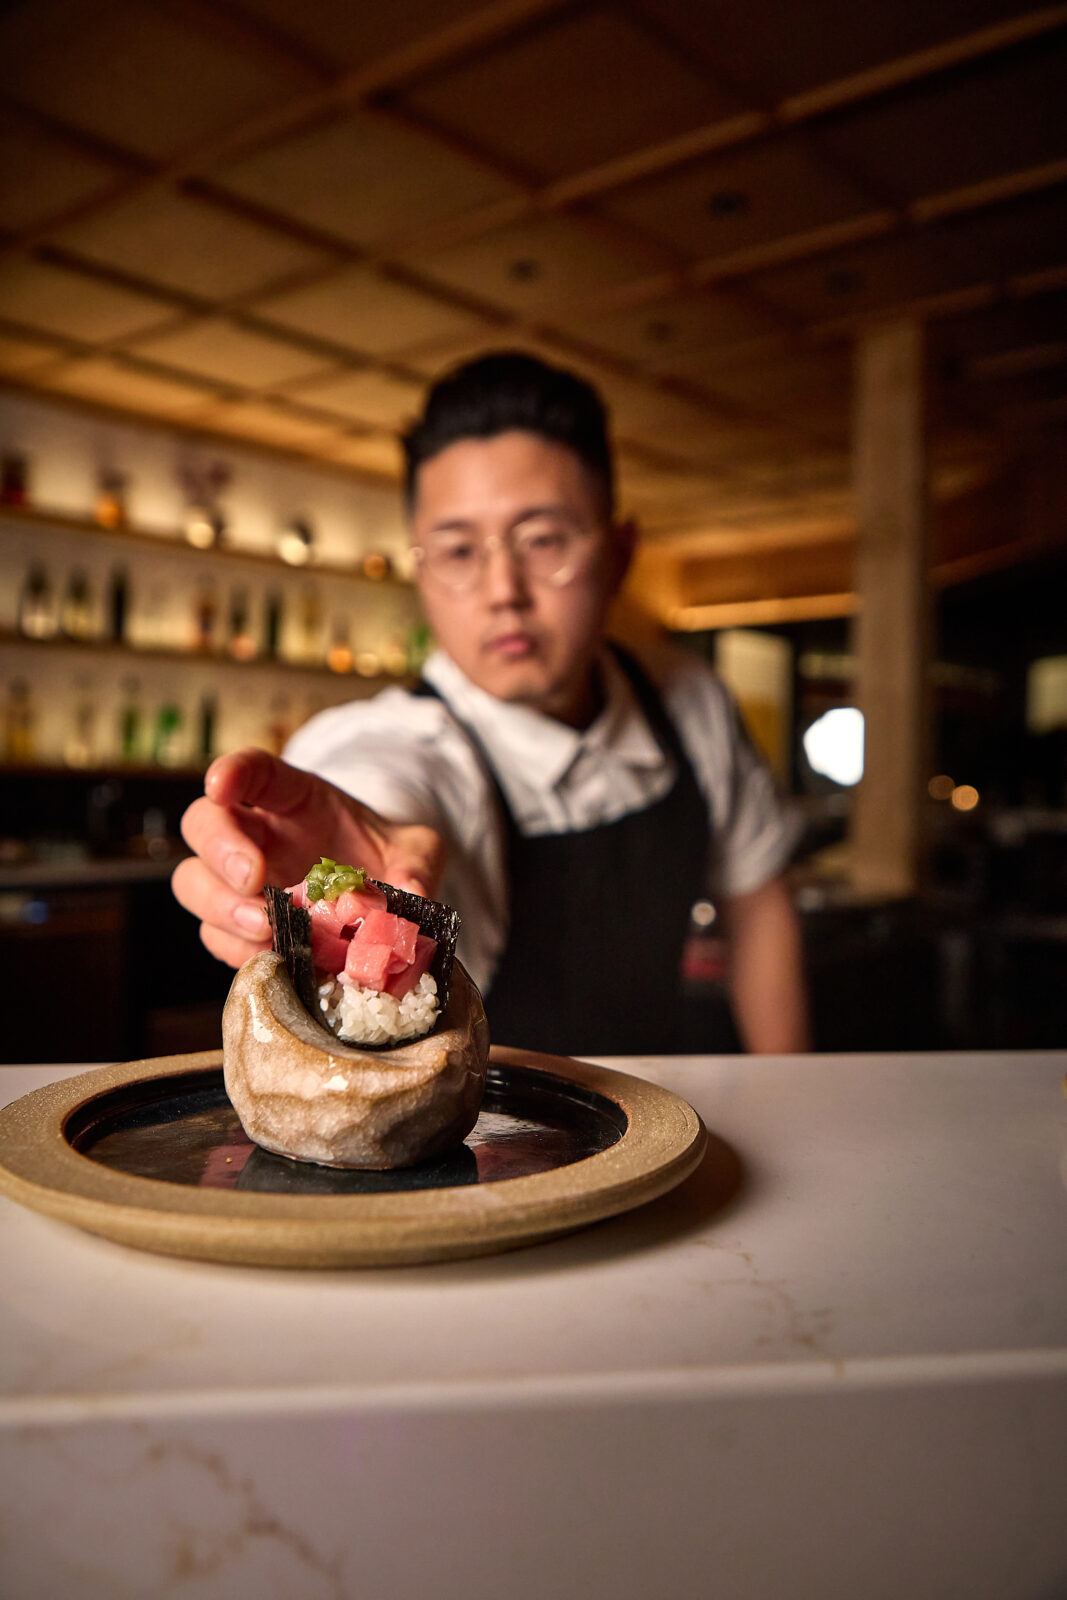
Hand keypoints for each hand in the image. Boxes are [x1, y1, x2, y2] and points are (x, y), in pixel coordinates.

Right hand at [172, 747, 444, 968]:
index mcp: (295, 798)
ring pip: (194, 881)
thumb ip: (416, 870)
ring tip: (266, 928)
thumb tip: (412, 903)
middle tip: (253, 880)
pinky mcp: (241, 927)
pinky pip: (215, 935)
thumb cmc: (390, 860)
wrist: (385, 901)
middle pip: (203, 823)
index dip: (232, 772)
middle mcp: (259, 835)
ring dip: (222, 906)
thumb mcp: (416, 854)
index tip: (221, 783)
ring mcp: (243, 882)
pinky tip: (271, 956)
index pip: (254, 771)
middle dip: (221, 849)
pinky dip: (236, 948)